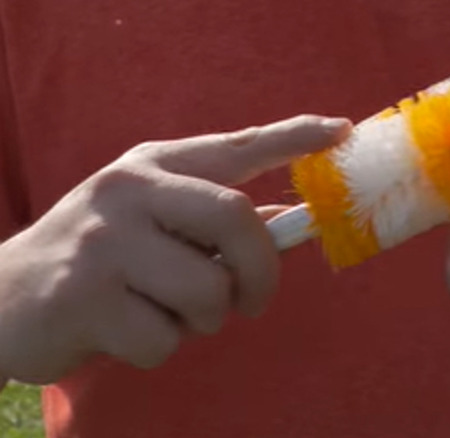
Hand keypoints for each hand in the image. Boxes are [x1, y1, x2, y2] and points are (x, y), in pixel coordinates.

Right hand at [0, 115, 350, 384]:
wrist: (3, 297)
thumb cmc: (100, 261)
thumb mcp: (151, 224)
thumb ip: (209, 222)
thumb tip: (279, 225)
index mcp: (154, 167)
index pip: (237, 145)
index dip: (293, 137)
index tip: (340, 131)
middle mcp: (130, 191)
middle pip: (236, 219)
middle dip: (261, 273)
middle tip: (254, 301)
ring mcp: (105, 241)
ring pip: (208, 290)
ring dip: (203, 319)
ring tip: (165, 311)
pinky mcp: (84, 296)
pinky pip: (166, 338)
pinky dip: (160, 347)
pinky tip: (123, 331)